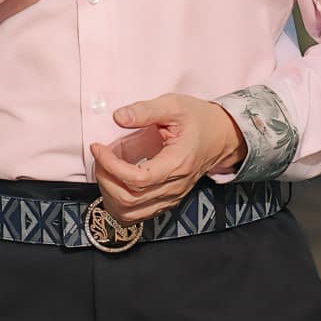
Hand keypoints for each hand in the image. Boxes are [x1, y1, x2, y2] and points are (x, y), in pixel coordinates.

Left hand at [88, 95, 244, 224]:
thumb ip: (145, 111)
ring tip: (106, 169)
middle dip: (106, 179)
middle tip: (100, 156)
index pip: (138, 179)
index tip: (98, 147)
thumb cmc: (198, 120)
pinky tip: (114, 182)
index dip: (111, 166)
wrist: (222, 137)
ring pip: (130, 213)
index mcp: (177, 163)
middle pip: (130, 199)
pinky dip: (118, 203)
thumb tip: (118, 117)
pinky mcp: (166, 201)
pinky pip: (137, 215)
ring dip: (109, 194)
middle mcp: (175, 187)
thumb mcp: (174, 105)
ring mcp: (171, 198)